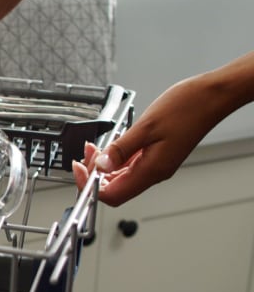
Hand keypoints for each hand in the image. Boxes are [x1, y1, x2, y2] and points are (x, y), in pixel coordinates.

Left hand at [73, 72, 232, 205]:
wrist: (213, 97)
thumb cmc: (187, 107)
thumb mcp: (146, 127)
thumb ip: (120, 149)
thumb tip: (100, 166)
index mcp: (152, 171)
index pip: (113, 195)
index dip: (91, 186)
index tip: (79, 170)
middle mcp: (154, 173)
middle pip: (115, 188)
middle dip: (94, 175)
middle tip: (84, 156)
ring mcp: (156, 165)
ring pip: (121, 176)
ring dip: (104, 165)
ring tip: (93, 148)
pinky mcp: (158, 156)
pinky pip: (131, 164)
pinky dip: (116, 158)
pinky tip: (109, 145)